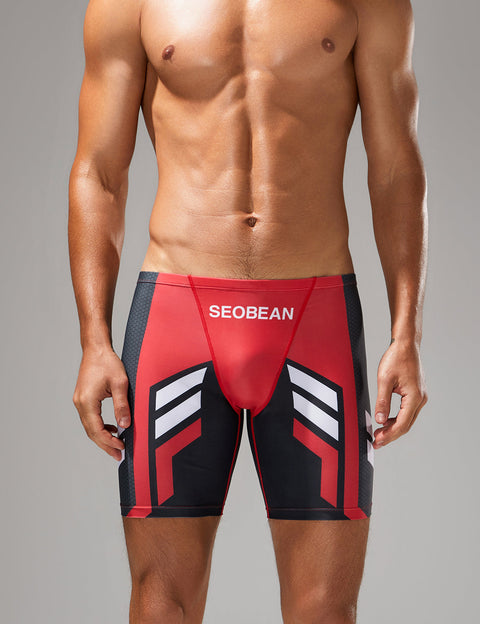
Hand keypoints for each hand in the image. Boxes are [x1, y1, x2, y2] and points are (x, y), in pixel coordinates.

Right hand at [73, 346, 130, 460]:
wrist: (96, 349)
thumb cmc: (108, 363)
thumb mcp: (120, 384)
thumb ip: (122, 405)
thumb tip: (125, 425)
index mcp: (87, 402)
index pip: (96, 430)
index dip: (108, 442)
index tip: (122, 449)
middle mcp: (80, 403)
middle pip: (91, 432)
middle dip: (105, 444)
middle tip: (119, 455)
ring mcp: (80, 401)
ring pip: (90, 426)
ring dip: (102, 437)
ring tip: (117, 445)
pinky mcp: (83, 398)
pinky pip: (90, 418)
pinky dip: (100, 426)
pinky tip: (112, 428)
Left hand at [373, 339, 427, 448]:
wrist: (406, 344)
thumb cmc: (396, 358)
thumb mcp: (384, 380)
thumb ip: (382, 401)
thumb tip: (380, 420)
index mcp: (415, 397)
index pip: (402, 424)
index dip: (389, 435)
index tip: (377, 441)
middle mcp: (420, 399)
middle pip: (406, 424)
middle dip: (391, 435)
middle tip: (375, 442)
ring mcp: (419, 396)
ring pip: (407, 419)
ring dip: (393, 428)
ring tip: (379, 434)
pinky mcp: (416, 393)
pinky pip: (407, 411)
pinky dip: (397, 418)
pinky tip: (386, 421)